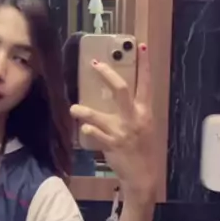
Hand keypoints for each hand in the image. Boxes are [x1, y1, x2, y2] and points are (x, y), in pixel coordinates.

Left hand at [70, 44, 156, 201]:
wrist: (143, 175)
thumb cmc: (140, 147)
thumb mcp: (142, 125)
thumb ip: (132, 109)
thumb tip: (115, 91)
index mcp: (145, 111)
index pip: (145, 82)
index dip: (144, 63)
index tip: (139, 46)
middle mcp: (135, 118)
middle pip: (121, 90)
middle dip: (107, 75)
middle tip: (94, 64)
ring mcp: (123, 131)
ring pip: (101, 115)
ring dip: (84, 111)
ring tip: (74, 108)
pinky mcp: (112, 144)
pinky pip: (96, 134)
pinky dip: (87, 130)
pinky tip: (83, 129)